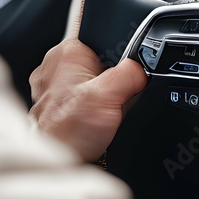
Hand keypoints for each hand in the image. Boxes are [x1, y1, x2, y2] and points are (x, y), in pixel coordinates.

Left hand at [29, 38, 147, 161]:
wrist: (54, 164)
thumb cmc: (67, 134)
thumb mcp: (109, 97)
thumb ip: (132, 73)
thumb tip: (145, 67)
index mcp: (67, 51)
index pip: (105, 34)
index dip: (124, 51)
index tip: (127, 71)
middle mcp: (56, 64)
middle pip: (104, 59)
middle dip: (117, 78)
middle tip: (114, 97)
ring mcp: (55, 84)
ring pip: (97, 79)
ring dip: (106, 95)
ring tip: (103, 111)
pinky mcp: (58, 103)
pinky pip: (88, 96)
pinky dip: (95, 107)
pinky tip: (95, 120)